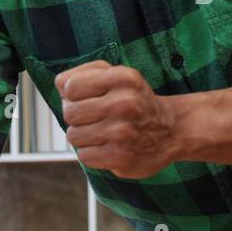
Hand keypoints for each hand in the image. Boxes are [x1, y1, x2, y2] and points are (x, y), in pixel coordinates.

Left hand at [57, 61, 179, 177]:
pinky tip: (109, 147)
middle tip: (97, 118)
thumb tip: (60, 85)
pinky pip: (84, 156)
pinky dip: (92, 154)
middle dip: (77, 117)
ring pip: (73, 136)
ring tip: (104, 133)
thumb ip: (84, 73)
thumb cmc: (133, 100)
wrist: (172, 130)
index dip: (73, 95)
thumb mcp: (116, 75)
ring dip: (84, 137)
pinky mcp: (122, 157)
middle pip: (69, 113)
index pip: (69, 86)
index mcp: (122, 78)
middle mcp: (125, 103)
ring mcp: (123, 132)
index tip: (89, 98)